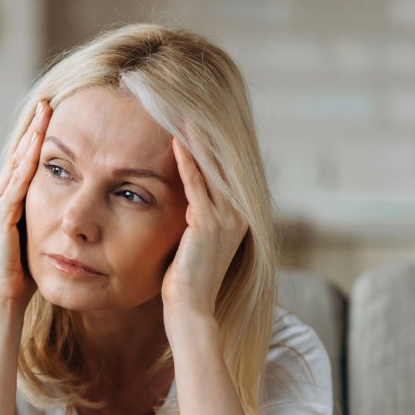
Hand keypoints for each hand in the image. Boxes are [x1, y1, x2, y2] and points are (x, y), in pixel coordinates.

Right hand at [0, 100, 50, 309]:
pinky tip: (40, 146)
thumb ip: (43, 222)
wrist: (1, 304)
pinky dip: (28, 164)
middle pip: (15, 159)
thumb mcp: (34, 242)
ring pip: (15, 167)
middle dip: (32, 131)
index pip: (18, 168)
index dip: (33, 143)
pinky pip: (16, 186)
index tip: (49, 119)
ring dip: (31, 139)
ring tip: (45, 114)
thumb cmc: (21, 280)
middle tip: (47, 104)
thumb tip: (67, 211)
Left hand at [161, 129, 248, 324]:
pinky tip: (177, 140)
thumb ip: (197, 220)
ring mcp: (227, 218)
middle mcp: (238, 214)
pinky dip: (187, 161)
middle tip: (190, 105)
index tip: (194, 119)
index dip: (211, 145)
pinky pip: (197, 184)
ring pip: (211, 168)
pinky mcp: (208, 223)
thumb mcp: (195, 244)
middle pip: (221, 163)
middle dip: (206, 134)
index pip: (224, 171)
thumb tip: (187, 203)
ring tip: (183, 113)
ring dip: (197, 139)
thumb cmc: (186, 282)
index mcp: (238, 217)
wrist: (191, 310)